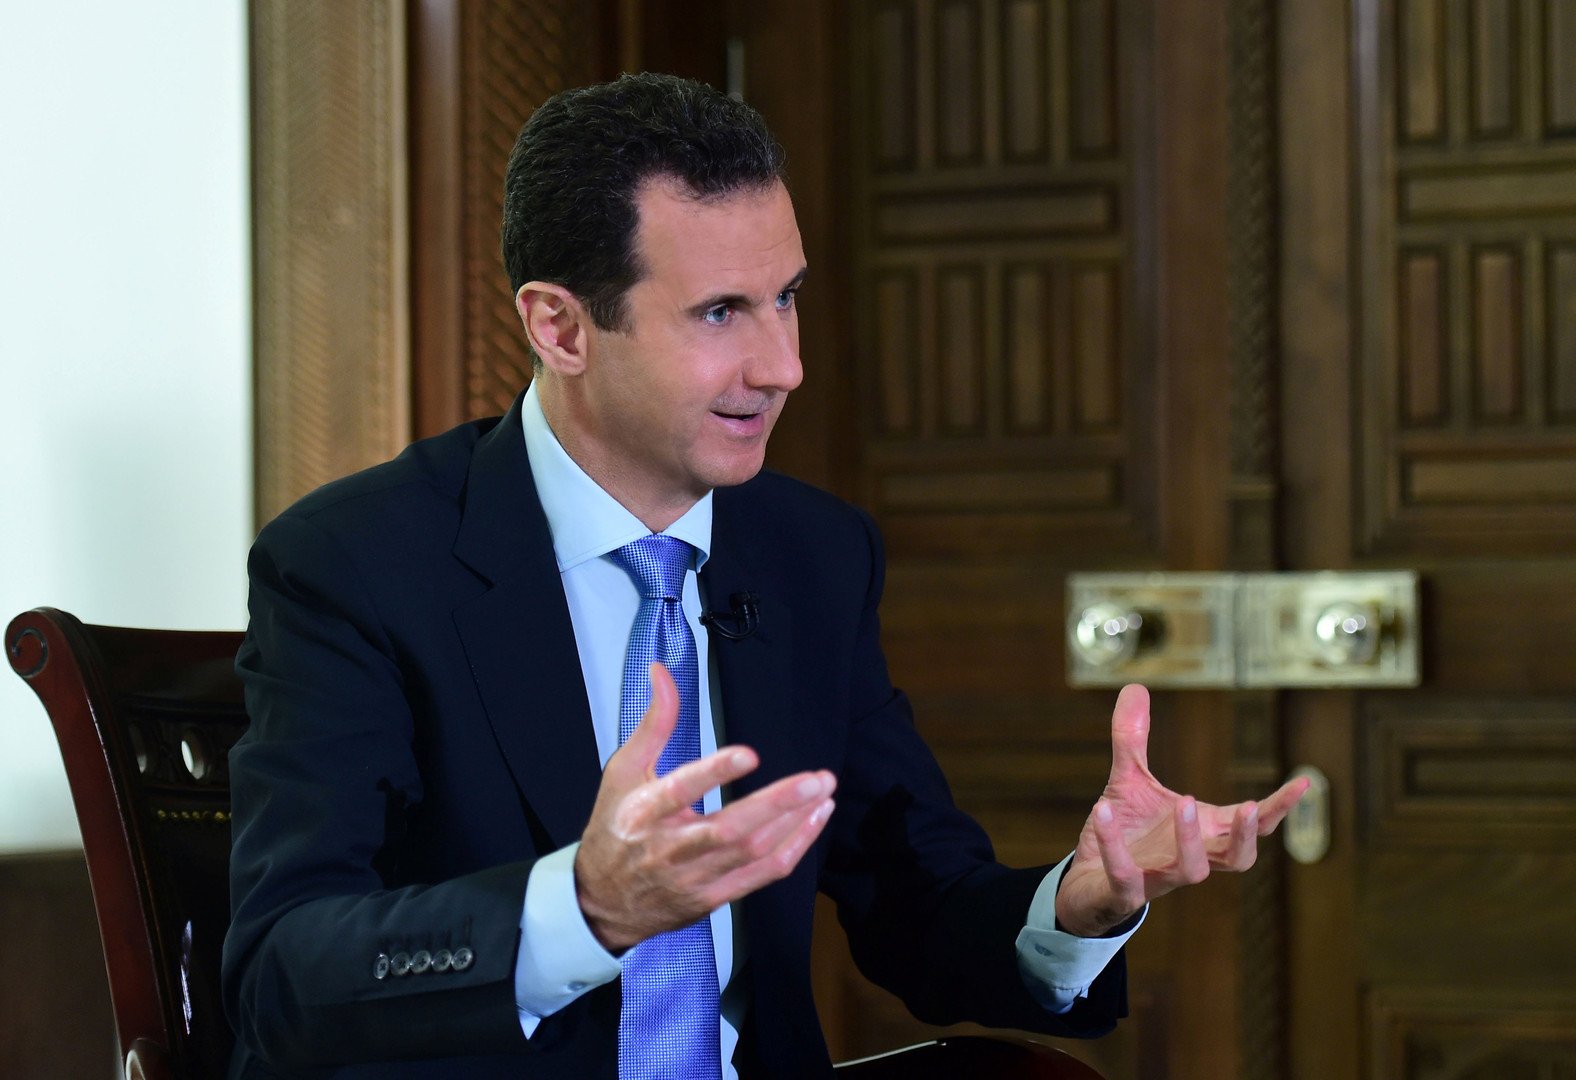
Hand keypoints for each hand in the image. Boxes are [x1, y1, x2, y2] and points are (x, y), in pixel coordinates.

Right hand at [573, 662, 836, 951]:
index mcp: (644, 812)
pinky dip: (793, 848)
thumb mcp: (623, 772)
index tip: (749, 754)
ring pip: (753, 853)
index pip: (680, 791)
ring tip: (824, 792)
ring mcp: (694, 878)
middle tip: (816, 778)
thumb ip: (653, 723)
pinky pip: (761, 876)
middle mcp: (670, 848)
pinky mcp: (713, 898)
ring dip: (795, 823)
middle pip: (730, 829)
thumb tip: (662, 672)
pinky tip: (814, 821)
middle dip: (778, 803)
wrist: (602, 904)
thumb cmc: (615, 829)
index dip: (714, 773)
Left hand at [1055, 684, 1308, 937]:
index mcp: (1204, 833)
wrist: (1089, 882)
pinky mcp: (1123, 893)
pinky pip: (1125, 877)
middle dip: (1247, 834)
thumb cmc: (1125, 834)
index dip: (1279, 808)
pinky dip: (1115, 846)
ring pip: (1191, 871)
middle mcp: (1190, 858)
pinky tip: (1102, 812)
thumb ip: (1133, 738)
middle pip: (1237, 858)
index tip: (1303, 782)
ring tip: (1185, 802)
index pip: (1252, 825)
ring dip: (1191, 839)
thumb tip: (1134, 686)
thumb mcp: (1128, 780)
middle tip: (1250, 807)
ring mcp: (1159, 879)